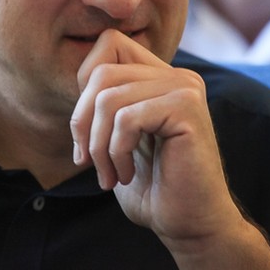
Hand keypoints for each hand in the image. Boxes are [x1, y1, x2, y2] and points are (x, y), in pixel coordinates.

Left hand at [70, 30, 269, 268]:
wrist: (188, 224)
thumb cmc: (151, 186)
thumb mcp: (116, 135)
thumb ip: (104, 101)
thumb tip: (80, 76)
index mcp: (160, 77)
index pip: (108, 45)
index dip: (84, 87)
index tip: (86, 136)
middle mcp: (177, 75)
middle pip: (102, 73)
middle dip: (82, 122)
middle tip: (89, 161)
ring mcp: (185, 88)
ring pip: (109, 98)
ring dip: (98, 145)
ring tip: (109, 174)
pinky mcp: (187, 108)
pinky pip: (127, 119)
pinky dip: (116, 152)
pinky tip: (126, 175)